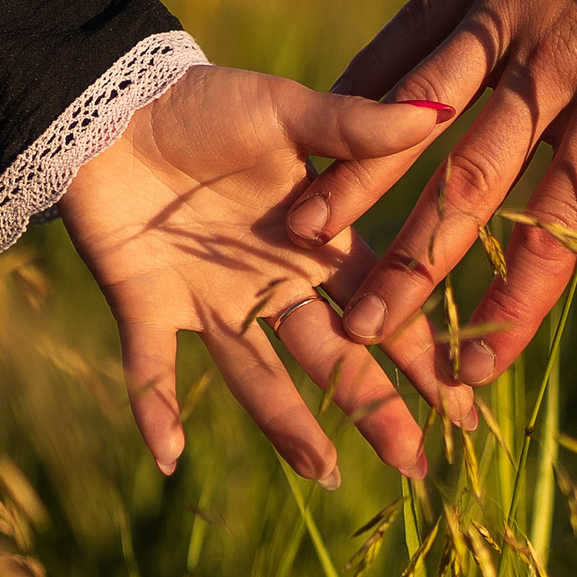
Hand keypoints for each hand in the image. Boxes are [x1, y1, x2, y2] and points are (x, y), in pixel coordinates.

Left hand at [59, 66, 465, 484]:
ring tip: (324, 473)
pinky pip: (150, 365)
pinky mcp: (145, 305)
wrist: (111, 102)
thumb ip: (354, 128)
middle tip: (415, 465)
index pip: (383, 306)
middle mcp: (269, 285)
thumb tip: (436, 112)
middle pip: (333, 356)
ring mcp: (208, 302)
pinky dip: (156, 407)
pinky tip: (169, 457)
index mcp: (314, 243)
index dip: (423, 354)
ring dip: (287, 424)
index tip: (465, 405)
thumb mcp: (285, 110)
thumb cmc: (206, 102)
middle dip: (374, 406)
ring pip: (257, 374)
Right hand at [286, 0, 576, 385]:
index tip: (472, 370)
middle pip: (476, 184)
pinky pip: (408, 32)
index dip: (516, 304)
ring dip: (361, 177)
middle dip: (417, 263)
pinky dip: (362, 79)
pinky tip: (315, 123)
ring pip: (420, 110)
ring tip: (307, 230)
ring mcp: (505, 20)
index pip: (560, 228)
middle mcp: (554, 75)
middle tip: (363, 325)